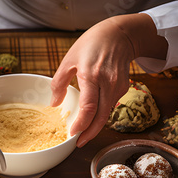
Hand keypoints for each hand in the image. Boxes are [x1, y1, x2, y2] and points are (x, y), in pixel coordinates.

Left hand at [51, 14, 166, 146]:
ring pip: (106, 114)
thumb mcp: (69, 58)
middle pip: (100, 117)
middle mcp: (107, 82)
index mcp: (91, 74)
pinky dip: (100, 115)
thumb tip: (54, 104)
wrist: (120, 34)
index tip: (73, 134)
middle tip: (78, 143)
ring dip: (95, 126)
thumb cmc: (92, 43)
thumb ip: (59, 82)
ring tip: (82, 133)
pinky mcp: (123, 88)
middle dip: (89, 133)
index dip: (82, 124)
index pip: (89, 106)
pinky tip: (92, 117)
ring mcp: (118, 86)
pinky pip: (110, 106)